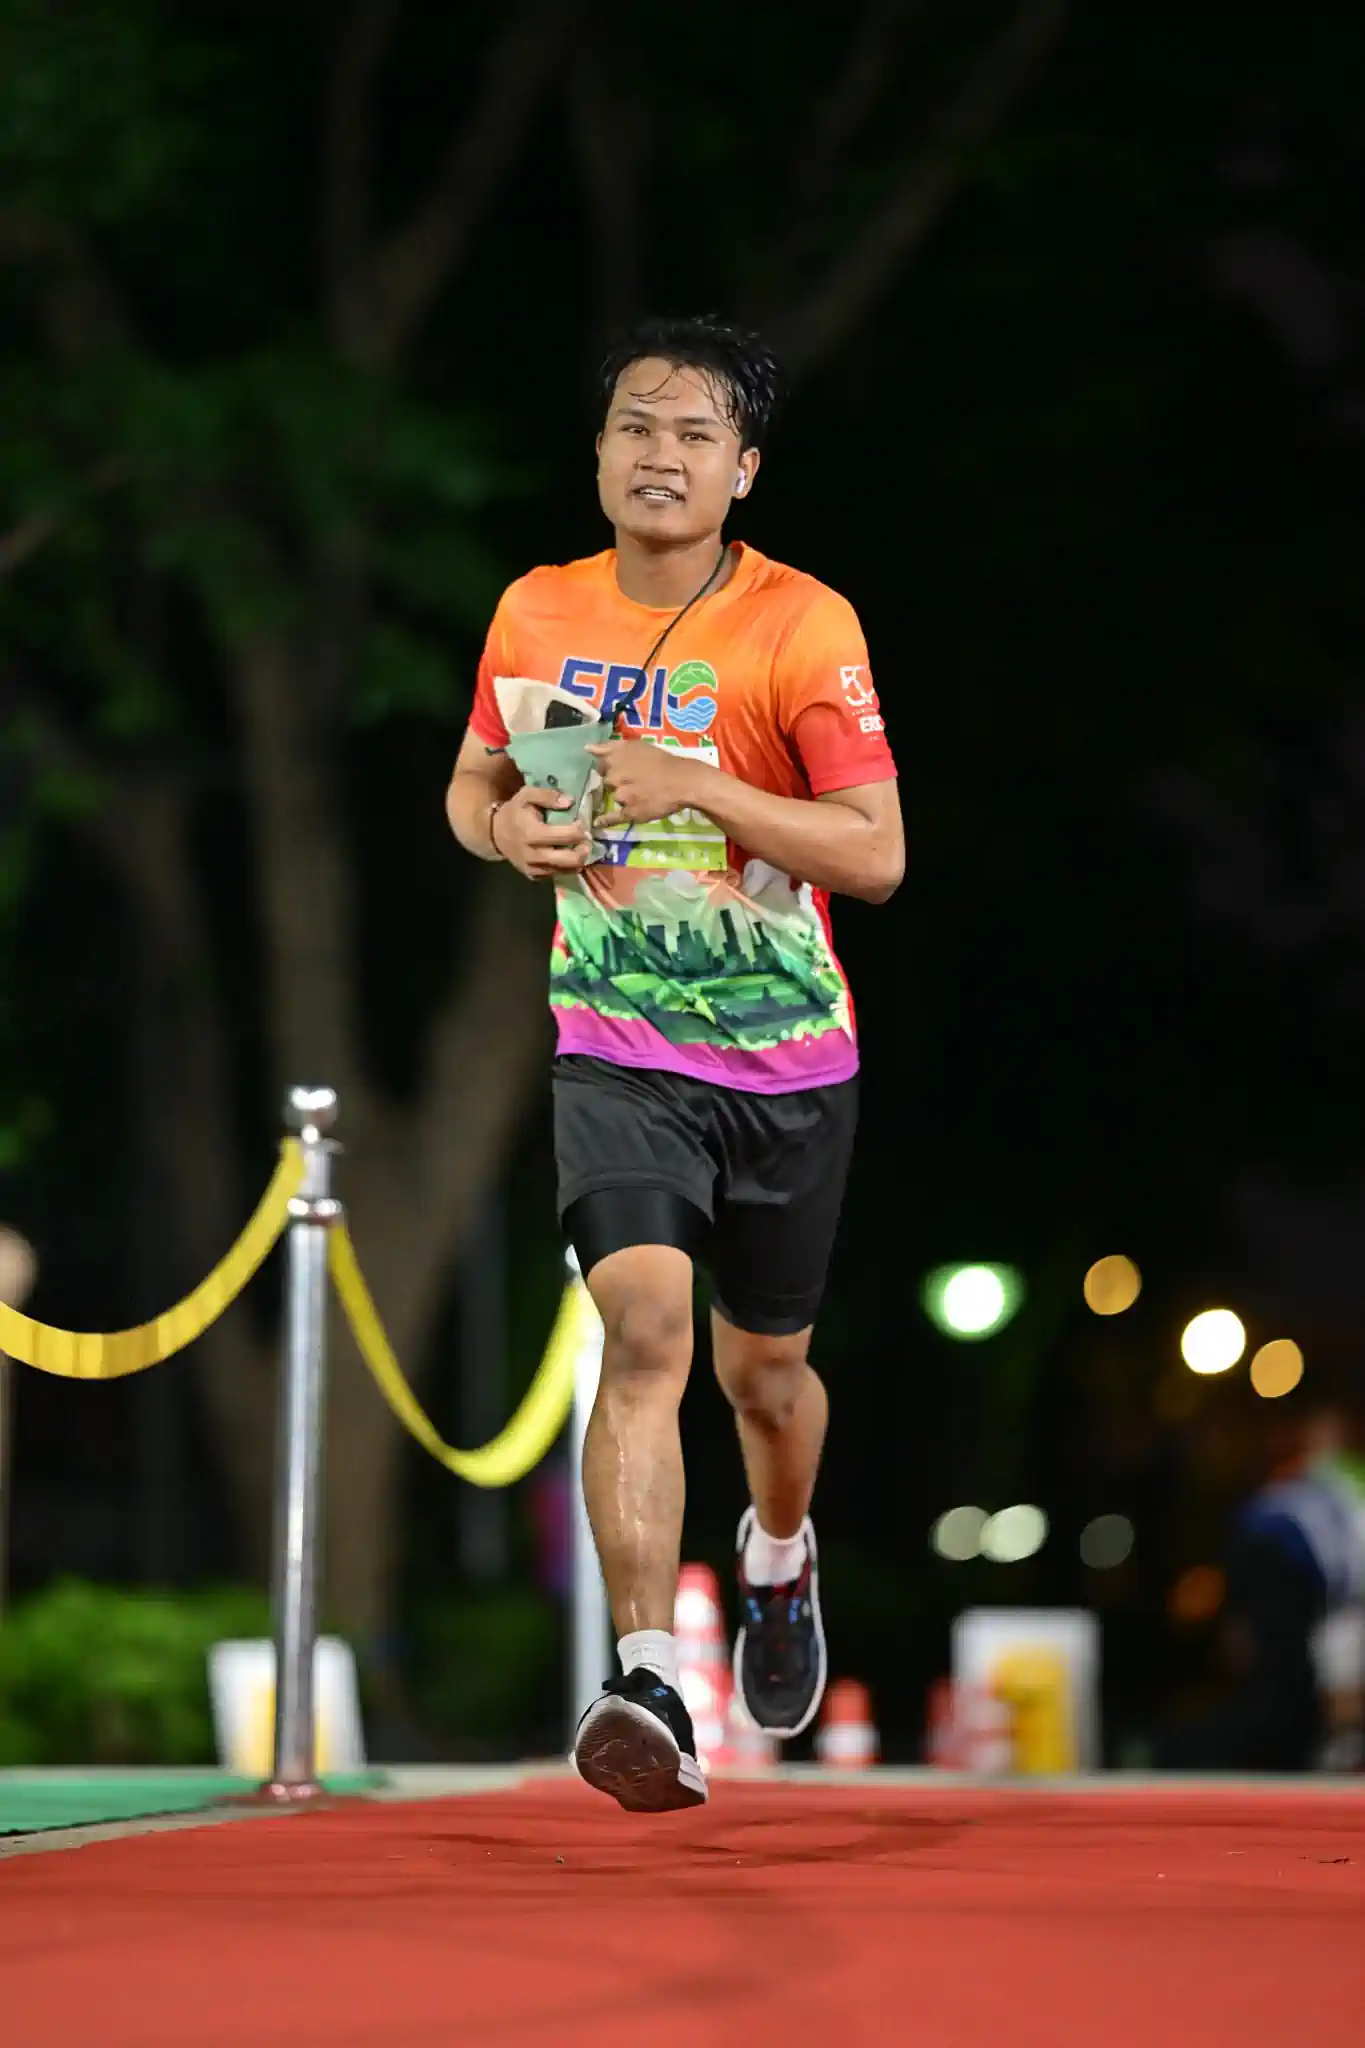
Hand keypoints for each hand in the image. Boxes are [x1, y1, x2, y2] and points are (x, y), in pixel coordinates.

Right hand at [492, 785, 593, 880]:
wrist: (495, 834)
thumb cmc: (514, 813)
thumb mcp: (526, 796)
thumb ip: (547, 796)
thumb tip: (570, 802)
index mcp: (532, 833)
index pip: (566, 836)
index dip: (580, 830)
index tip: (581, 823)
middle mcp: (533, 854)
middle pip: (569, 859)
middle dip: (583, 850)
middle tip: (586, 840)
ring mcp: (533, 868)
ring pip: (566, 870)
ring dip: (578, 860)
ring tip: (579, 848)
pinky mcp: (533, 876)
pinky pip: (557, 875)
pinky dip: (566, 867)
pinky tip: (567, 855)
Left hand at [587, 738, 707, 826]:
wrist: (682, 781)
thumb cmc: (662, 760)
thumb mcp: (636, 745)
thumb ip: (609, 746)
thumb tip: (587, 748)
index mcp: (615, 759)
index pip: (602, 765)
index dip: (611, 767)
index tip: (621, 769)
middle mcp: (615, 778)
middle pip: (608, 782)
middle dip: (617, 781)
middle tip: (633, 781)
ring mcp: (622, 797)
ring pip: (615, 797)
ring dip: (622, 796)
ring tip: (639, 794)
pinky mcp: (630, 813)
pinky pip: (613, 818)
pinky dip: (605, 821)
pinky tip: (598, 823)